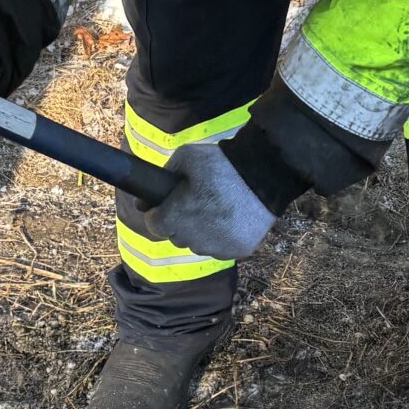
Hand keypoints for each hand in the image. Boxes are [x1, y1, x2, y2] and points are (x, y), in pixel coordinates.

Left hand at [139, 140, 275, 260]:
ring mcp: (218, 247)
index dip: (158, 214)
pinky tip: (229, 219)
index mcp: (177, 216)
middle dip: (179, 223)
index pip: (155, 226)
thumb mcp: (186, 157)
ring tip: (214, 211)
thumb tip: (143, 201)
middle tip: (195, 204)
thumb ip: (163, 177)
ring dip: (200, 233)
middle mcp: (194, 238)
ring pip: (199, 245)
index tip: (165, 206)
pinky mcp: (238, 251)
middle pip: (176, 237)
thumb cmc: (222, 164)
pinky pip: (221, 249)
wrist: (265, 174)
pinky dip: (221, 238)